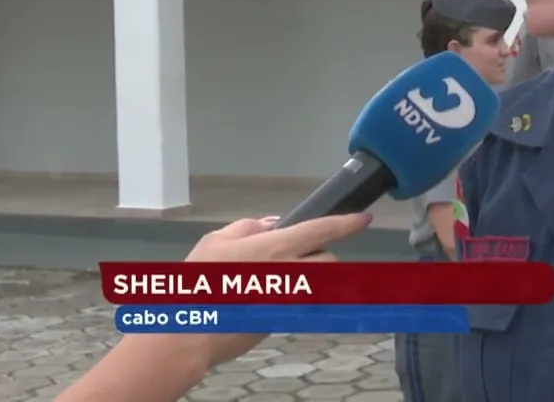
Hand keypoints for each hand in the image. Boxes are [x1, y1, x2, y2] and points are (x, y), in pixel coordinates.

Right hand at [182, 213, 371, 365]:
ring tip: (282, 277)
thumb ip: (248, 227)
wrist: (190, 334)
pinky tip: (268, 296)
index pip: (321, 231)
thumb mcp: (216, 241)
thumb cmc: (199, 283)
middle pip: (329, 261)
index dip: (346, 223)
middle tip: (301, 255)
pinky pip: (303, 301)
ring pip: (321, 283)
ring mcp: (293, 299)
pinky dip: (295, 295)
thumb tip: (272, 224)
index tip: (363, 219)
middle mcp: (291, 273)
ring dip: (312, 277)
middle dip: (323, 256)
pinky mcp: (287, 320)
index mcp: (275, 248)